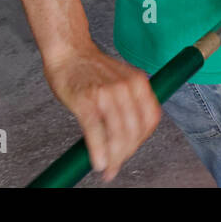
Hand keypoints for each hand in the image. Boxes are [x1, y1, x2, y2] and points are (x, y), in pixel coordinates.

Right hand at [43, 44, 160, 181]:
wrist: (69, 52)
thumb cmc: (92, 69)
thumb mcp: (121, 80)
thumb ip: (129, 103)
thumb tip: (129, 136)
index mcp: (139, 82)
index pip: (151, 118)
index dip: (142, 139)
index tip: (131, 150)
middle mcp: (127, 87)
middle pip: (135, 130)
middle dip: (126, 153)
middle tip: (115, 167)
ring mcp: (107, 94)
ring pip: (118, 134)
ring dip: (113, 157)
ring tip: (107, 169)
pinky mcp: (86, 102)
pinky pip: (96, 131)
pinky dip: (98, 150)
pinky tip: (98, 162)